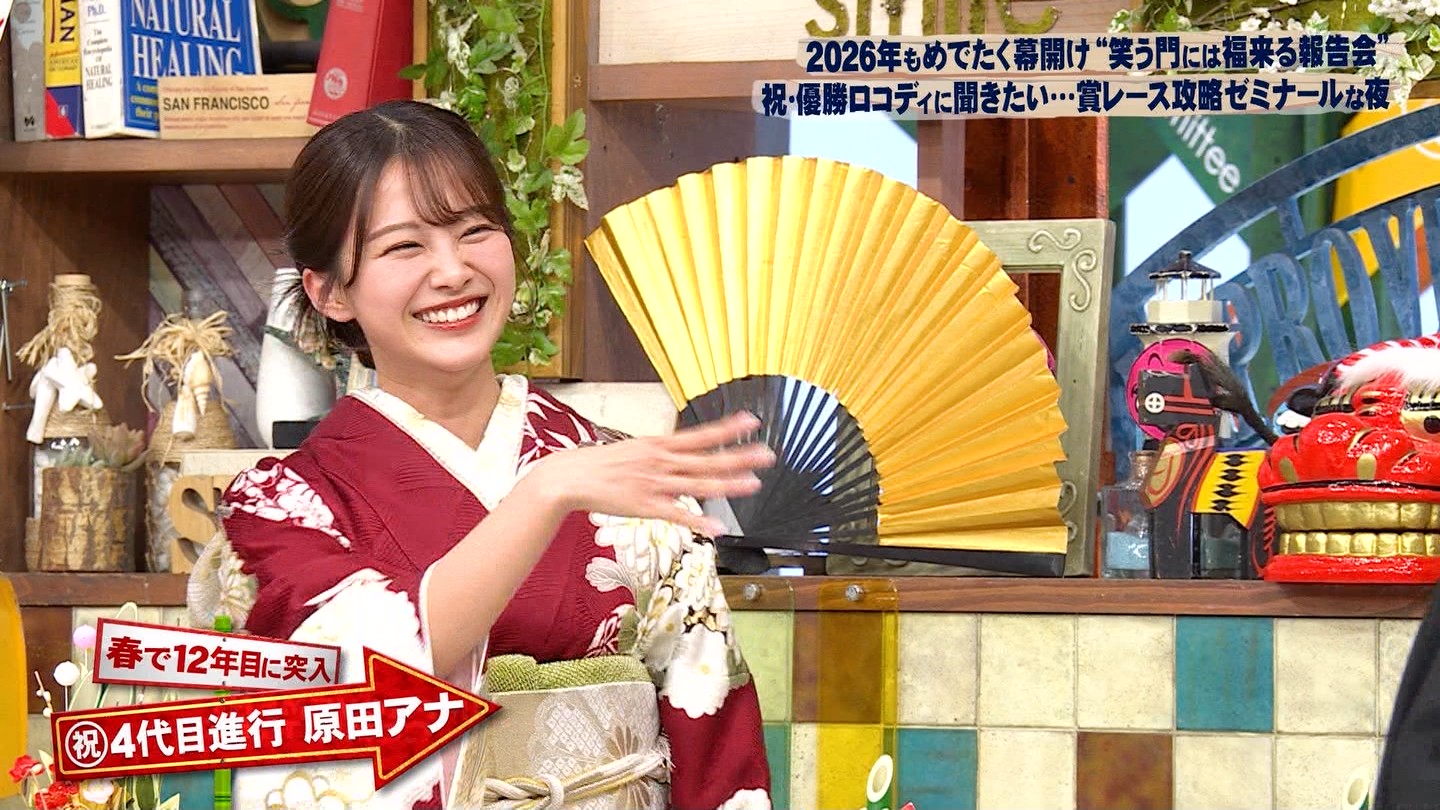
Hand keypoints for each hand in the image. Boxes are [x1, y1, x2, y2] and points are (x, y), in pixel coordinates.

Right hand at [526, 411, 775, 535]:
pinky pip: (677, 515)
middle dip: (739, 457)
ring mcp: (655, 484)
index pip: (700, 435)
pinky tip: (717, 527)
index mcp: (659, 445)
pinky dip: (698, 522)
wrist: (569, 477)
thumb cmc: (602, 464)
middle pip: (707, 459)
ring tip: (753, 484)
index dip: (727, 429)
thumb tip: (682, 454)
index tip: (752, 422)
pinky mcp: (645, 507)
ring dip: (728, 485)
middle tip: (768, 454)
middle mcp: (661, 462)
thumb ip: (662, 454)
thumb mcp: (635, 449)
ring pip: (698, 485)